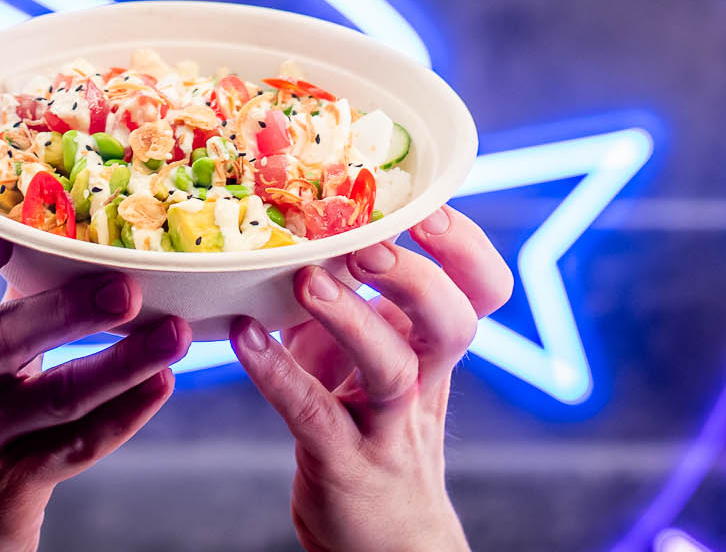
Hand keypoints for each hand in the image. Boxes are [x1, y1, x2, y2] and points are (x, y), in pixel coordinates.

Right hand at [0, 228, 190, 551]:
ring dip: (122, 362)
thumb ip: (4, 313)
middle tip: (125, 288)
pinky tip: (161, 384)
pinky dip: (125, 413)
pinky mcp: (12, 488)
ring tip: (174, 334)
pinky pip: (78, 445)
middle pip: (4, 340)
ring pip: (56, 396)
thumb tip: (64, 243)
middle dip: (67, 310)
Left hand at [230, 206, 513, 551]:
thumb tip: (302, 223)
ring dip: (351, 318)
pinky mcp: (344, 462)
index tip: (425, 207)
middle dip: (416, 276)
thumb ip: (352, 300)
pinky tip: (243, 337)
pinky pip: (314, 414)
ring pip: (392, 368)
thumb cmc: (369, 429)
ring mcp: (387, 427)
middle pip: (452, 321)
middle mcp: (424, 383)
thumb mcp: (374, 359)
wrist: (383, 540)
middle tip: (364, 244)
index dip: (465, 248)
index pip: (482, 290)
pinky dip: (278, 373)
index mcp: (436, 349)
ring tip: (305, 281)